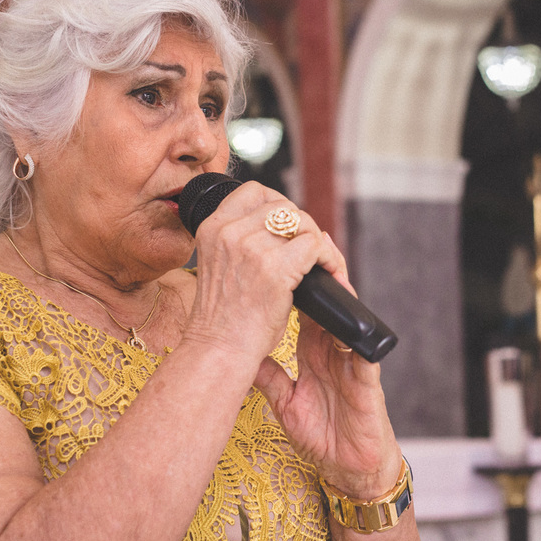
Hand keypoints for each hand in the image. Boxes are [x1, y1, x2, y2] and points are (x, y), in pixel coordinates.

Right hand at [181, 181, 325, 374]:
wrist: (218, 349)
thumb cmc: (224, 318)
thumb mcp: (221, 266)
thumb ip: (240, 241)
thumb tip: (284, 228)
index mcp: (212, 228)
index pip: (254, 191)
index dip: (278, 205)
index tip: (288, 227)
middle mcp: (229, 231)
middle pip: (284, 206)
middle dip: (302, 227)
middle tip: (308, 253)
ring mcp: (252, 247)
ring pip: (303, 223)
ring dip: (317, 243)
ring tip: (320, 264)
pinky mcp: (275, 268)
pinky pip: (316, 246)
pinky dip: (329, 259)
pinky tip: (328, 274)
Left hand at [253, 239, 401, 498]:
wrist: (349, 467)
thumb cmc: (321, 435)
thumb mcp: (285, 402)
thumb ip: (267, 375)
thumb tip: (239, 354)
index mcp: (315, 352)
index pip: (304, 311)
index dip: (291, 288)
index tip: (273, 268)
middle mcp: (334, 353)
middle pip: (327, 308)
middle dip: (316, 283)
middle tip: (299, 258)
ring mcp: (352, 365)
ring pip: (347, 325)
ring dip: (338, 304)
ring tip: (326, 280)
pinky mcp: (368, 384)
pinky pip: (364, 357)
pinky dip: (356, 342)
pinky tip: (345, 329)